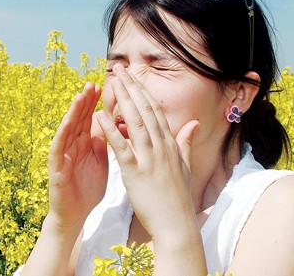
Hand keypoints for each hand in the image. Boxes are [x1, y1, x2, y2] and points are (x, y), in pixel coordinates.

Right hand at [46, 82, 107, 230]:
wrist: (76, 215)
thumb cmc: (87, 189)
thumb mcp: (100, 161)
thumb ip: (103, 142)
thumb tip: (111, 122)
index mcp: (84, 143)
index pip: (90, 118)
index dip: (96, 102)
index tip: (106, 86)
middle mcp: (72, 145)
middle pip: (78, 119)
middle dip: (85, 101)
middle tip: (92, 83)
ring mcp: (62, 155)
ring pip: (67, 128)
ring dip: (73, 112)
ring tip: (80, 96)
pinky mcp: (56, 168)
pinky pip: (58, 148)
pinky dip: (62, 134)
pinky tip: (67, 122)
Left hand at [97, 64, 199, 241]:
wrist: (177, 225)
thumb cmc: (178, 199)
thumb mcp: (184, 166)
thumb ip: (185, 142)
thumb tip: (194, 123)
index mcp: (170, 145)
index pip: (155, 111)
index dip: (143, 92)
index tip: (133, 77)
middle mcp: (161, 147)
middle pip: (145, 110)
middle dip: (132, 88)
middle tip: (120, 69)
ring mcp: (149, 159)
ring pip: (135, 123)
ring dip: (123, 100)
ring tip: (112, 82)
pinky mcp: (136, 173)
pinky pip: (122, 147)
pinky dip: (110, 130)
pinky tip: (99, 116)